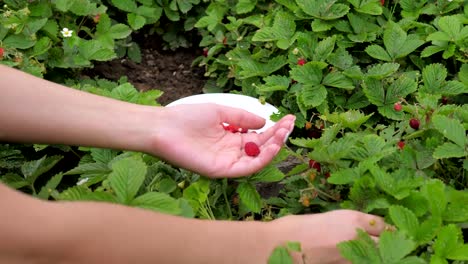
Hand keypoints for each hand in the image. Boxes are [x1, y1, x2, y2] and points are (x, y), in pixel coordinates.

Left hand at [148, 103, 294, 177]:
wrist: (164, 127)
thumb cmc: (187, 117)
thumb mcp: (221, 112)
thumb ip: (242, 118)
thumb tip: (264, 122)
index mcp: (231, 137)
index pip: (258, 136)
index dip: (274, 128)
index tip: (289, 118)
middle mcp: (231, 151)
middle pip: (260, 148)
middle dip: (277, 137)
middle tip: (289, 125)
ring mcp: (226, 161)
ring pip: (256, 160)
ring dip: (272, 148)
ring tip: (283, 134)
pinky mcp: (220, 170)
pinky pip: (245, 168)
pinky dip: (260, 159)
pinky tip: (271, 146)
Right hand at [270, 210, 389, 263]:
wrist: (276, 244)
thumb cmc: (294, 228)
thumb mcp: (324, 219)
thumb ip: (345, 225)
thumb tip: (356, 232)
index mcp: (352, 218)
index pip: (381, 225)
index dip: (383, 230)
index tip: (383, 234)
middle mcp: (357, 235)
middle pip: (386, 242)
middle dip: (386, 244)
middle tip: (382, 247)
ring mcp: (351, 254)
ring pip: (377, 256)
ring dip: (375, 254)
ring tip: (368, 253)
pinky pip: (359, 262)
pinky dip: (360, 260)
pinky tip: (352, 258)